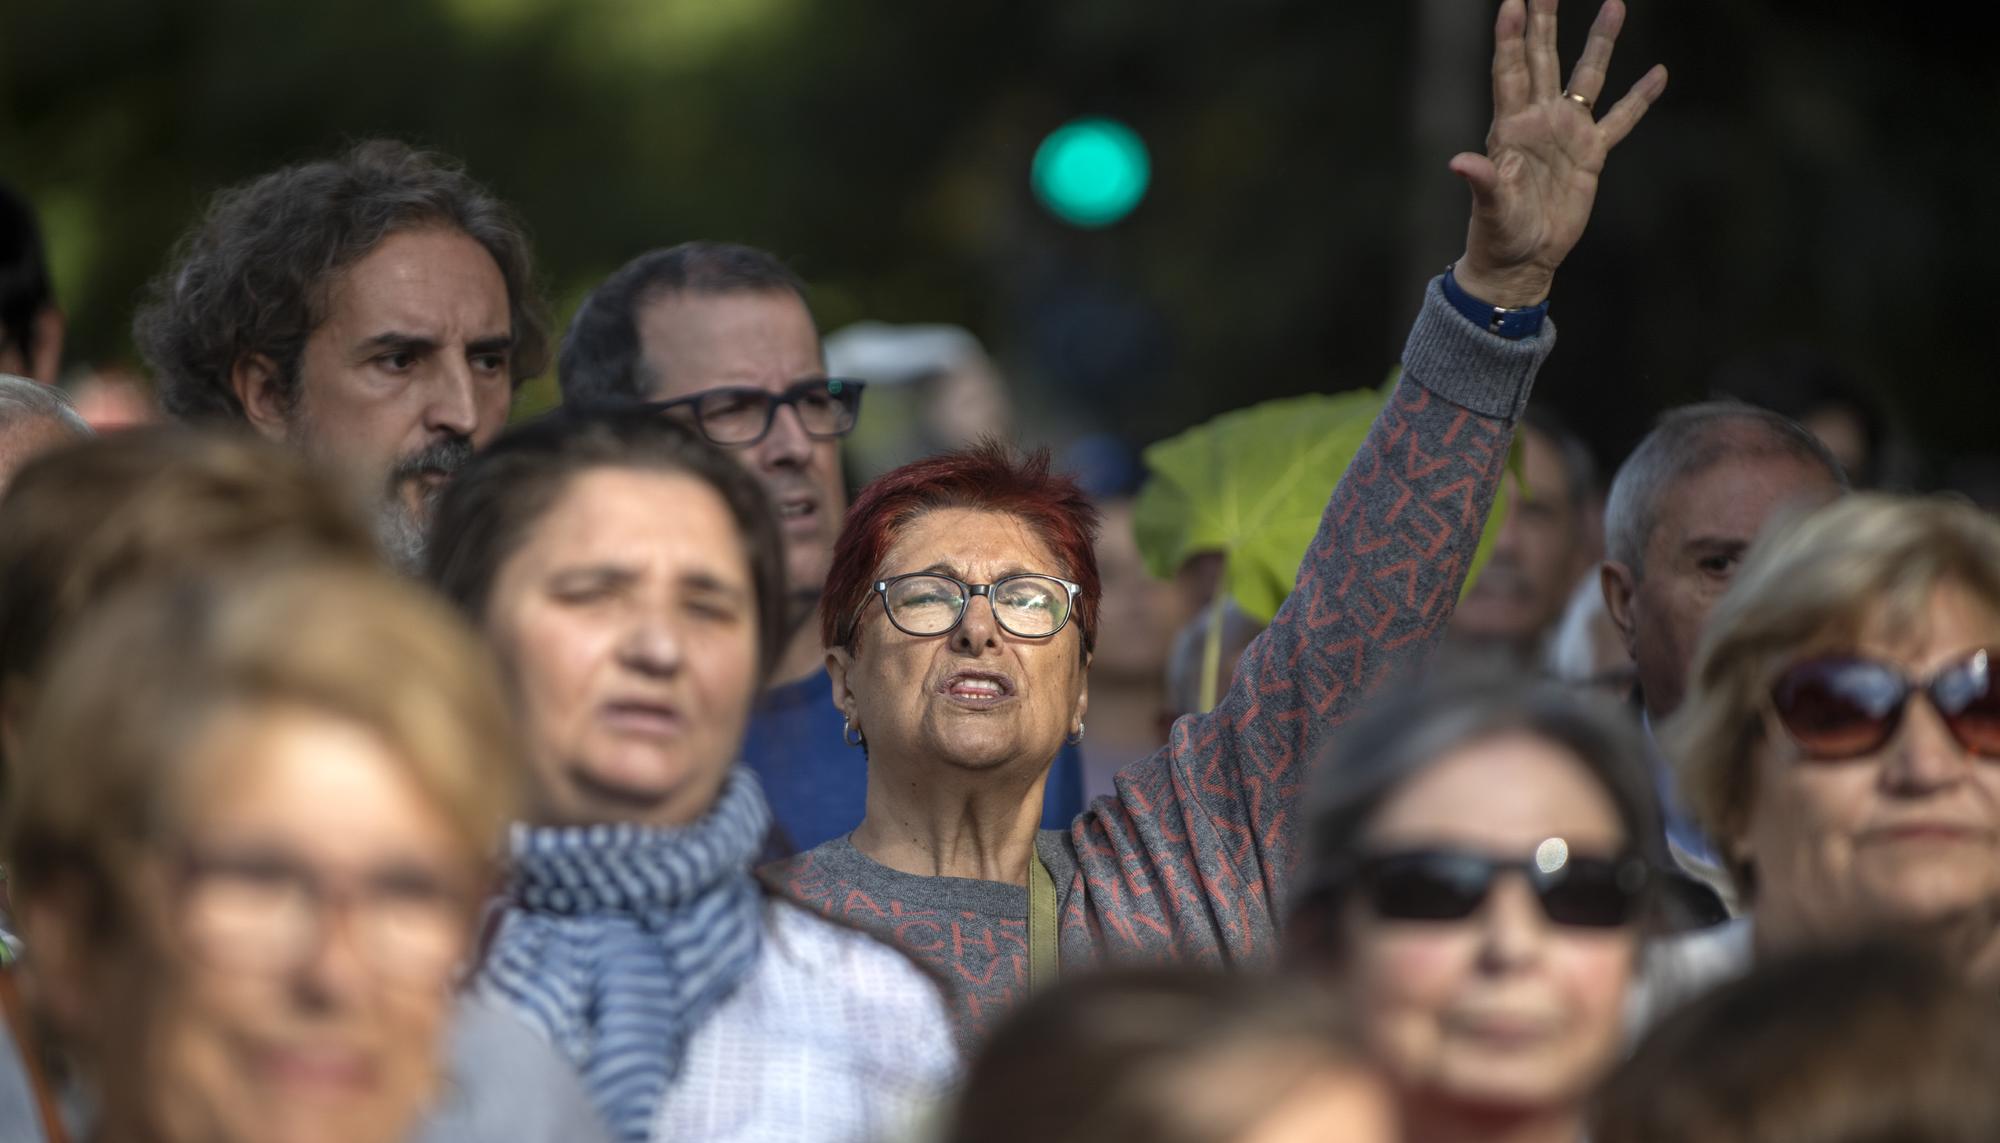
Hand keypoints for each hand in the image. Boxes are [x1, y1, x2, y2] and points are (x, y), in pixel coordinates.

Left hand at [1449, 0, 1667, 308]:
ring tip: (1615, 4)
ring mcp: (1567, 134)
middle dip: (1546, 21)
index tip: (1513, 0)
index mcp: (1510, 128)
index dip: (1512, 37)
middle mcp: (1539, 121)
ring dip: (1600, 42)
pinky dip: (1639, 99)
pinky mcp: (1591, 155)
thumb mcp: (1490, 208)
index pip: (1511, 71)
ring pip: (1587, 77)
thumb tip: (1460, 162)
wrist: (1522, 260)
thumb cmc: (1498, 234)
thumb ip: (1482, 181)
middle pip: (1544, 59)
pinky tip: (1658, 73)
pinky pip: (1620, 120)